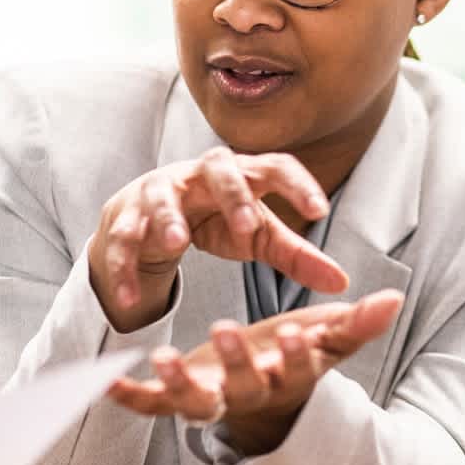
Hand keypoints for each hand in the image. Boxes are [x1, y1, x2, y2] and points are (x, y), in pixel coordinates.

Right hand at [88, 148, 348, 333]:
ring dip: (167, 218)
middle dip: (233, 194)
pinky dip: (124, 268)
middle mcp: (201, 174)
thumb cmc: (217, 220)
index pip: (276, 165)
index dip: (298, 184)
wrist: (153, 218)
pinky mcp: (126, 215)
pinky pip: (122, 239)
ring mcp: (160, 190)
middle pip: (219, 166)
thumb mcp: (257, 236)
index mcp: (243, 173)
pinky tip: (129, 299)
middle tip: (248, 226)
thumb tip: (342, 282)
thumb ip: (296, 256)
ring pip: (162, 196)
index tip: (320, 210)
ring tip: (176, 244)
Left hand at [107, 290, 403, 453]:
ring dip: (178, 384)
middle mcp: (248, 394)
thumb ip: (357, 322)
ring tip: (161, 357)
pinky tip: (106, 383)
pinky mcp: (180, 398)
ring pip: (195, 402)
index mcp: (286, 377)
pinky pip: (152, 406)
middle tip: (225, 327)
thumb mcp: (327, 338)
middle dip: (236, 361)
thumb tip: (394, 297)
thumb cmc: (296, 357)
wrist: (264, 397)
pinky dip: (129, 398)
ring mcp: (212, 399)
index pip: (296, 369)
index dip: (297, 355)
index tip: (297, 332)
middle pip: (243, 386)